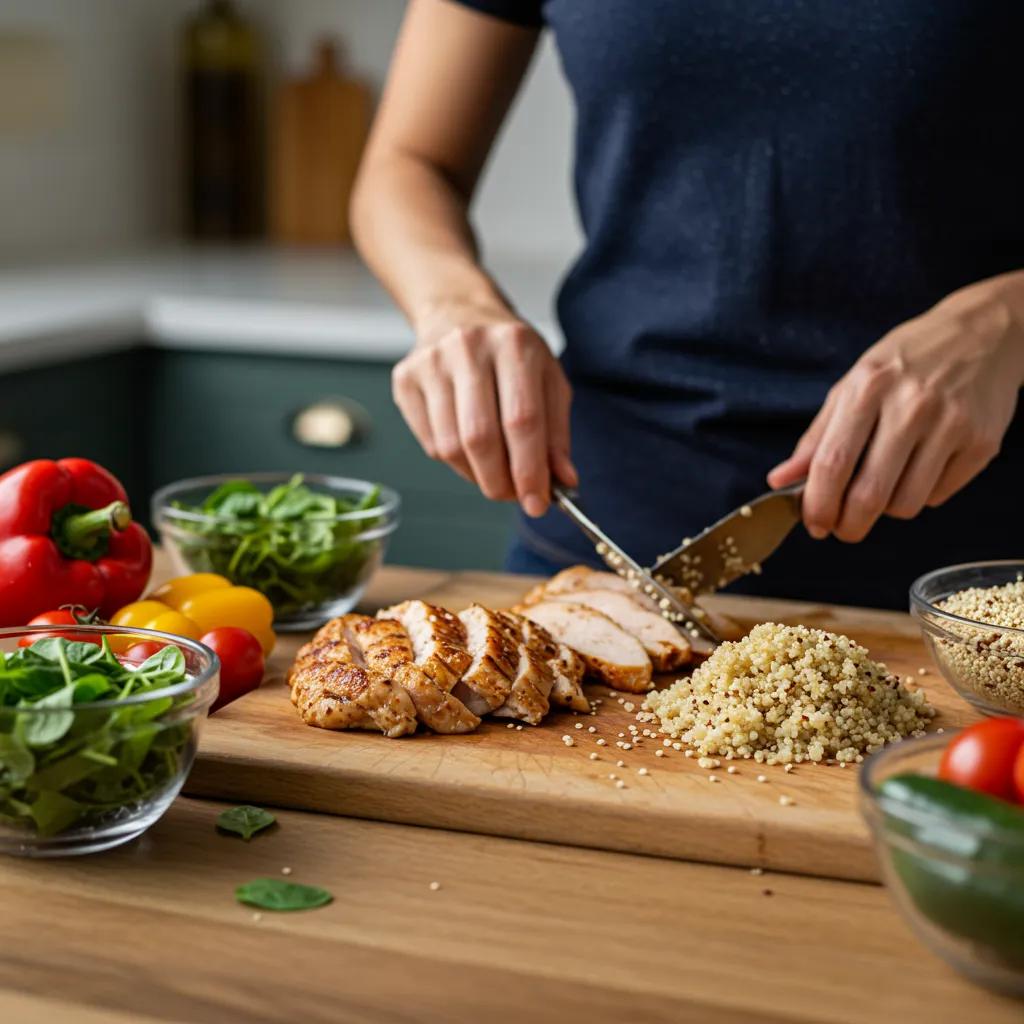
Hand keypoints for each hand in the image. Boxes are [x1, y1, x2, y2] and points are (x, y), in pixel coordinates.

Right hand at [392, 304, 576, 515]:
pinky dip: (454, 462)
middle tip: (514, 496)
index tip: (537, 502)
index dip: (530, 470)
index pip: (521, 420)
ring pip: (450, 446)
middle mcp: (468, 348)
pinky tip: (469, 452)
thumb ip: (557, 434)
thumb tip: (563, 482)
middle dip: (499, 481)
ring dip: (476, 475)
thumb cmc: (511, 353)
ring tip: (494, 473)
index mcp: (514, 344)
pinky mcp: (405, 379)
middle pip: (480, 437)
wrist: (460, 313)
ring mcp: (431, 362)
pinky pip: (430, 442)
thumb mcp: (548, 381)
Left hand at [769, 273, 1023, 541]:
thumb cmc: (906, 361)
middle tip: (843, 530)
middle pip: (869, 494)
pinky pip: (938, 496)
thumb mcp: (853, 385)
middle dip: (848, 526)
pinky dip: (921, 495)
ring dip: (886, 511)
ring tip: (883, 488)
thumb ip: (816, 437)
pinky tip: (919, 470)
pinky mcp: (982, 442)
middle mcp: (911, 406)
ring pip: (905, 504)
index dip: (818, 505)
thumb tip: (780, 480)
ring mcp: (951, 425)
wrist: (982, 333)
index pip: (832, 464)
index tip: (813, 524)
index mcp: (868, 388)